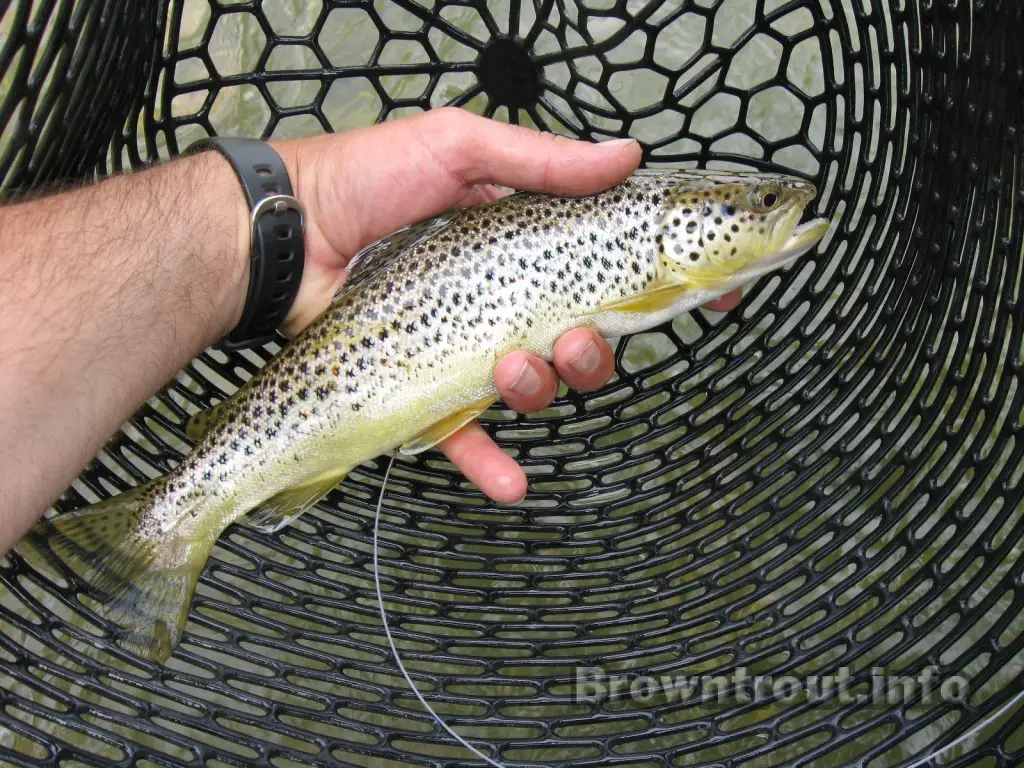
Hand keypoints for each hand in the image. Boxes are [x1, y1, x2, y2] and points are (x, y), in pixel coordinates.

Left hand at [273, 109, 740, 503]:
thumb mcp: (459, 146)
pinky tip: (513, 483)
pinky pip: (467, 434)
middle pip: (583, 340)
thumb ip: (542, 160)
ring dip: (543, 388)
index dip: (669, 283)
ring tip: (515, 366)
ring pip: (534, 386)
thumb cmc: (365, 178)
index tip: (717, 295)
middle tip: (583, 338)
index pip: (614, 266)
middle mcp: (504, 298)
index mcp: (525, 243)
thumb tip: (627, 155)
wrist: (284, 233)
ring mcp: (468, 346)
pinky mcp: (426, 387)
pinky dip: (491, 461)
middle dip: (599, 352)